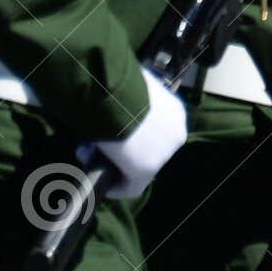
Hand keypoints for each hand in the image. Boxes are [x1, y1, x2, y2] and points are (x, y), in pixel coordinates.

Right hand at [93, 68, 187, 198]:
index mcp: (175, 112)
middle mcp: (176, 133)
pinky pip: (132, 186)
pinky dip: (118, 188)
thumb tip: (112, 99)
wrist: (118, 93)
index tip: (119, 135)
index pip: (158, 129)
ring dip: (119, 166)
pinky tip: (104, 186)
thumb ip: (130, 96)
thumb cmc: (122, 83)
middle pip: (150, 149)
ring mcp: (164, 154)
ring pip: (140, 166)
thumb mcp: (132, 84)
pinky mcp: (146, 170)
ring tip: (95, 161)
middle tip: (101, 148)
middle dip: (126, 151)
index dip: (138, 135)